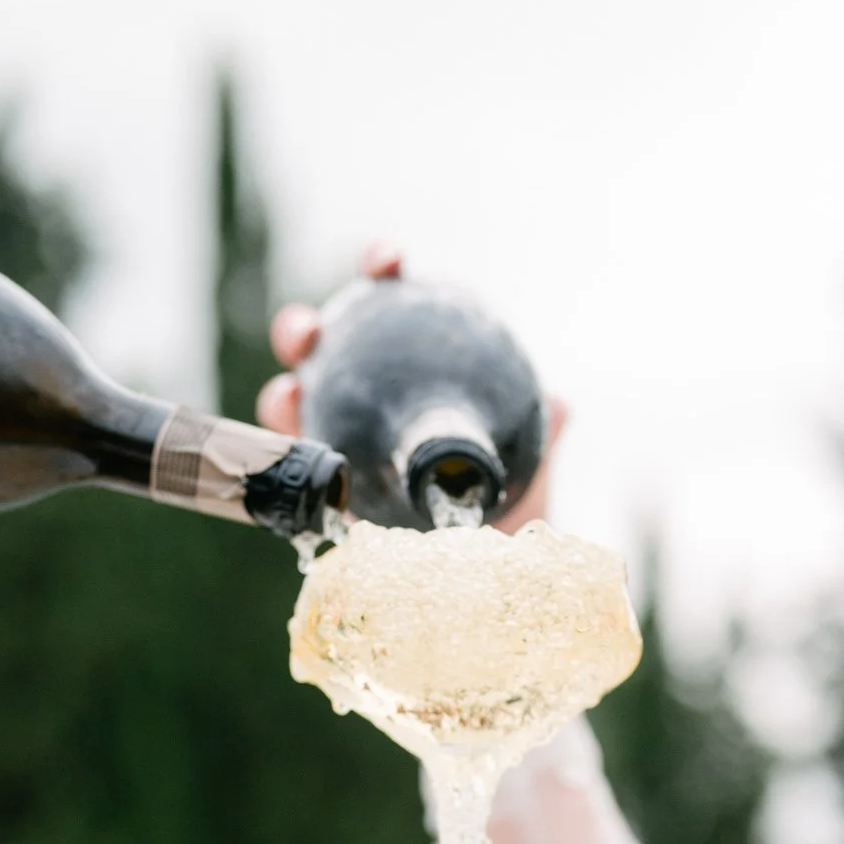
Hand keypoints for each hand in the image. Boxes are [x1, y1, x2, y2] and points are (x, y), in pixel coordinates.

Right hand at [257, 243, 566, 531]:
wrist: (493, 579)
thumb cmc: (505, 509)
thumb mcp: (529, 465)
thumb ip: (540, 429)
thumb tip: (559, 404)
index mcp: (407, 369)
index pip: (388, 305)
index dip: (381, 272)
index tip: (388, 264)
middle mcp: (364, 401)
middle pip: (320, 349)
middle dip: (302, 328)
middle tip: (311, 334)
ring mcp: (338, 444)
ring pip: (294, 403)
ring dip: (284, 391)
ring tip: (294, 395)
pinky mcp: (323, 497)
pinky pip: (296, 473)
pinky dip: (288, 460)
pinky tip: (296, 460)